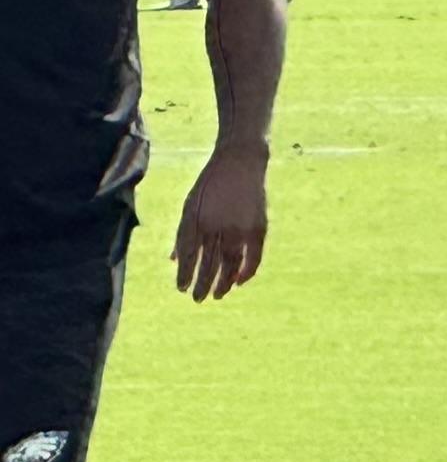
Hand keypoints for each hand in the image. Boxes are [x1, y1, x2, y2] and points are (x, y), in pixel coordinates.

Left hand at [175, 143, 269, 300]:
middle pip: (209, 265)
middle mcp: (217, 228)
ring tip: (218, 295)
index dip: (185, 275)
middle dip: (202, 285)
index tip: (181, 289)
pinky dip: (247, 271)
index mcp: (197, 222)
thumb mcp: (190, 206)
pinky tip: (239, 281)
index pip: (190, 257)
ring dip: (223, 283)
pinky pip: (254, 256)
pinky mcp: (257, 227)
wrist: (240, 162)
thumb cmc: (210, 184)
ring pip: (230, 265)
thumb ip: (183, 234)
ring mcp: (239, 228)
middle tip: (198, 299)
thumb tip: (174, 260)